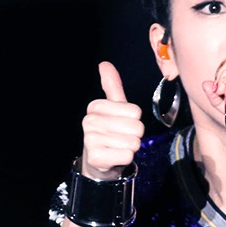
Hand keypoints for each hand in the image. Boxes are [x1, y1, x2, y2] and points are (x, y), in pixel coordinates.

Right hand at [80, 61, 144, 178]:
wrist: (99, 162)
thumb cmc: (110, 132)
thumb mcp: (114, 109)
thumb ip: (112, 87)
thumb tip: (104, 64)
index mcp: (95, 106)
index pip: (135, 111)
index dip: (134, 121)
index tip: (122, 125)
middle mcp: (89, 121)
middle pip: (136, 127)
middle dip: (134, 136)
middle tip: (121, 138)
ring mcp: (90, 139)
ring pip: (133, 142)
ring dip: (129, 148)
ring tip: (117, 147)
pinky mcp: (95, 157)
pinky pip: (127, 156)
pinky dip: (125, 159)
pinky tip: (114, 157)